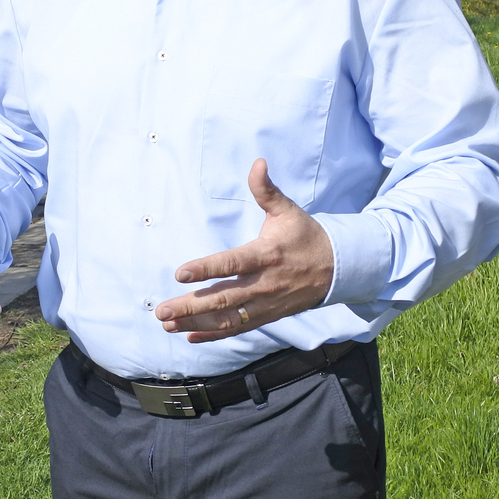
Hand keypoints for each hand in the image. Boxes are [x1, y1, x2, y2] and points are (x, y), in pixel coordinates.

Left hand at [156, 159, 333, 342]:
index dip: (206, 269)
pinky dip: (214, 334)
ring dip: (196, 323)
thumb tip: (257, 163)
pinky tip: (190, 335)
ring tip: (168, 324)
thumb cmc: (305, 236)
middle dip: (191, 306)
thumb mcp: (288, 210)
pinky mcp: (266, 316)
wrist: (336, 269)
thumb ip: (266, 190)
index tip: (180, 273)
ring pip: (227, 319)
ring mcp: (265, 304)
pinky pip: (237, 328)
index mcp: (266, 255)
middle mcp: (264, 284)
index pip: (232, 264)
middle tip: (162, 311)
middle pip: (224, 298)